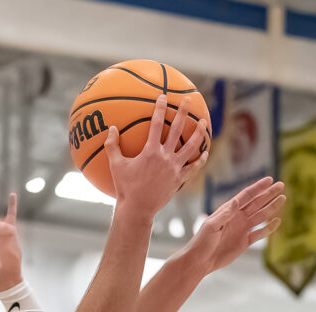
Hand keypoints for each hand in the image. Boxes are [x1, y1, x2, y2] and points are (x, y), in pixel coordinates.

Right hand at [105, 94, 208, 220]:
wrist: (138, 209)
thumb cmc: (125, 188)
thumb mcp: (115, 166)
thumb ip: (112, 146)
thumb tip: (111, 128)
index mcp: (150, 152)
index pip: (156, 125)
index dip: (160, 109)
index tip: (163, 97)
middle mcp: (165, 157)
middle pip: (177, 130)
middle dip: (183, 113)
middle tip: (187, 100)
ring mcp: (174, 168)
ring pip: (191, 147)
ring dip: (198, 133)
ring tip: (203, 123)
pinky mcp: (179, 179)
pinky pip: (193, 168)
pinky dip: (200, 160)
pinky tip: (205, 153)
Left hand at [187, 176, 285, 272]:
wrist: (200, 261)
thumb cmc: (201, 242)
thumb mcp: (211, 226)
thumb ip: (225, 214)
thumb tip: (236, 201)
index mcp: (228, 211)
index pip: (246, 196)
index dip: (258, 187)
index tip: (269, 179)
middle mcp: (237, 218)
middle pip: (256, 203)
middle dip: (269, 194)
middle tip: (281, 185)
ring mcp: (242, 229)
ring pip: (261, 216)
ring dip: (271, 208)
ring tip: (282, 199)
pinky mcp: (245, 242)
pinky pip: (260, 233)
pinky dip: (269, 228)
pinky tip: (277, 221)